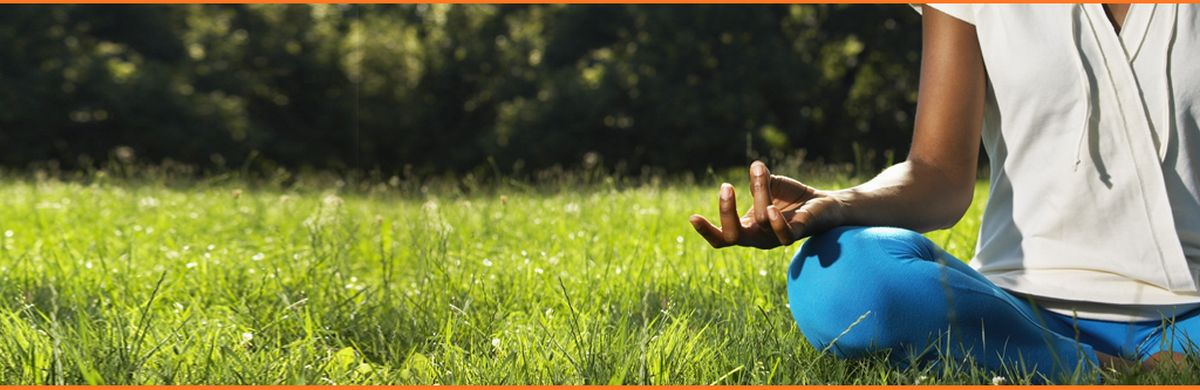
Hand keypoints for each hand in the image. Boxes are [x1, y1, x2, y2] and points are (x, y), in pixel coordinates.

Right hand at [689, 161, 845, 248]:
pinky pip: (783, 234)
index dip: (706, 230)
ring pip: (760, 220)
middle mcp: (759, 237)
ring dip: (759, 192)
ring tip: (759, 170)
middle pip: (732, 237)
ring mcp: (776, 238)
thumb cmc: (792, 198)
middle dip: (726, 213)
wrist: (825, 204)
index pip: (721, 237)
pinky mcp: (797, 234)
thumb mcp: (770, 185)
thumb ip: (759, 180)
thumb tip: (755, 167)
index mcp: (747, 228)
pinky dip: (775, 222)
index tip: (692, 217)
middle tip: (726, 187)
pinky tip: (771, 207)